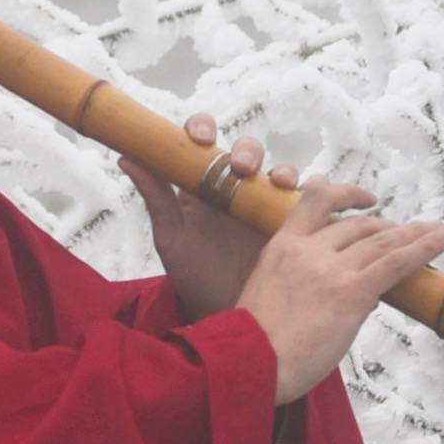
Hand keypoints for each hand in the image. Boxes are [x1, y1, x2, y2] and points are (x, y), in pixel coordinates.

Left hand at [118, 112, 297, 320]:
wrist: (222, 315)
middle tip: (241, 168)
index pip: (204, 141)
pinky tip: (311, 197)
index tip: (199, 137)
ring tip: (280, 183)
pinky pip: (310, 202)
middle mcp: (237, 187)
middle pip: (247, 152)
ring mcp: (266, 204)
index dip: (202, 128)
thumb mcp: (171, 238)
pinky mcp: (292, 223)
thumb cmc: (193, 274)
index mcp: (204, 183)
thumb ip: (155, 197)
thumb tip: (126, 156)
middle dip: (247, 151)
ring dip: (282, 171)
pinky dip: (317, 193)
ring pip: (281, 173)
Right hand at [233, 177, 443, 406]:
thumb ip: (301, 284)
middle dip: (386, 228)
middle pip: (356, 226)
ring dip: (415, 233)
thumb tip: (347, 294)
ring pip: (382, 240)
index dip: (344, 194)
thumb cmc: (253, 347)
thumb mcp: (268, 297)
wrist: (248, 365)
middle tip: (407, 234)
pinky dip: (425, 248)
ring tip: (439, 229)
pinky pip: (396, 263)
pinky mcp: (353, 292)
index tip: (365, 199)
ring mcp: (331, 269)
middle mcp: (308, 250)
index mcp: (281, 247)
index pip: (315, 202)